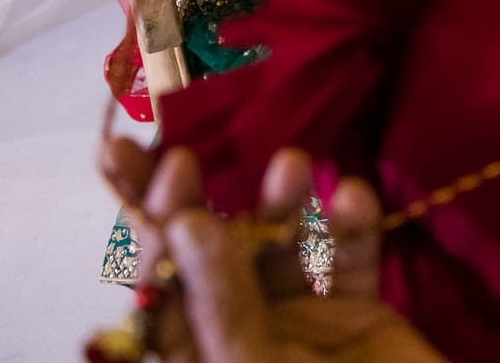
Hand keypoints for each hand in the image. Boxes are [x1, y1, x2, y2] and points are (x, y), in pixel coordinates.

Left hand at [99, 139, 443, 362]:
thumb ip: (223, 302)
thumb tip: (185, 222)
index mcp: (200, 356)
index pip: (159, 287)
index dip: (150, 226)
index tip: (145, 168)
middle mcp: (238, 331)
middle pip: (208, 257)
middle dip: (195, 203)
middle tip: (180, 156)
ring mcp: (295, 319)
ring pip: (279, 247)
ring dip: (283, 205)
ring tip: (292, 164)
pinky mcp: (352, 311)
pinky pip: (347, 256)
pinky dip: (351, 226)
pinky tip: (354, 196)